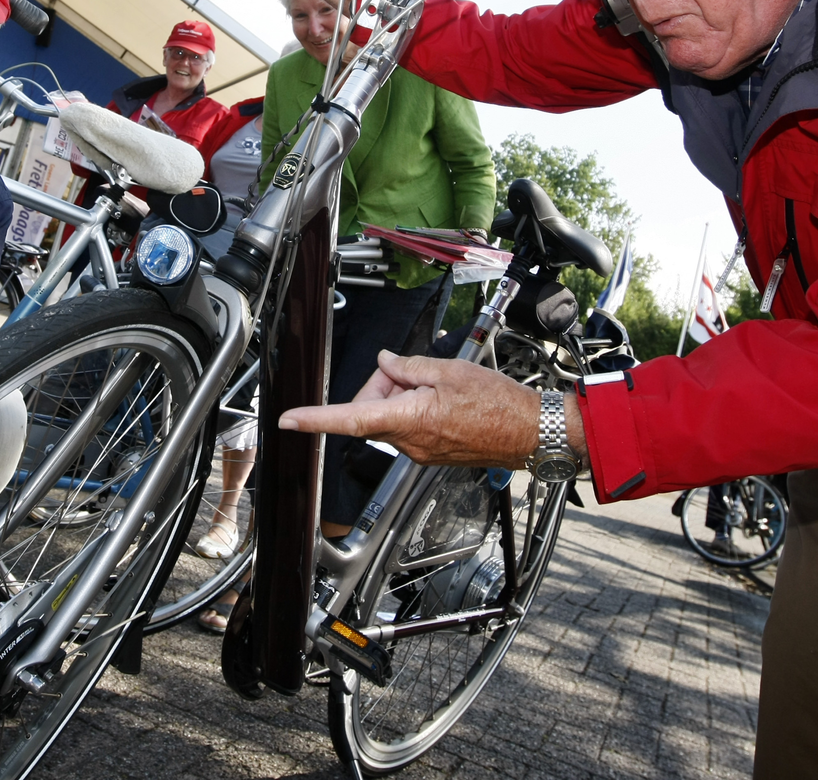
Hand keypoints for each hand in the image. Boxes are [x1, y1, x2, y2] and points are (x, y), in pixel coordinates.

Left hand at [278, 350, 583, 466]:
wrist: (529, 432)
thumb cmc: (498, 402)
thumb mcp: (449, 370)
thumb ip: (409, 366)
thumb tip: (385, 362)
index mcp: (409, 418)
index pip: (349, 418)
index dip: (314, 419)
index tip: (288, 420)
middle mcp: (408, 442)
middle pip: (370, 409)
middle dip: (383, 386)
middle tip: (415, 373)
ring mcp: (418, 451)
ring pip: (388, 417)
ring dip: (402, 397)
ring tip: (439, 389)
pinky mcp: (428, 454)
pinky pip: (406, 427)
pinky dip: (414, 409)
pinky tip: (443, 402)